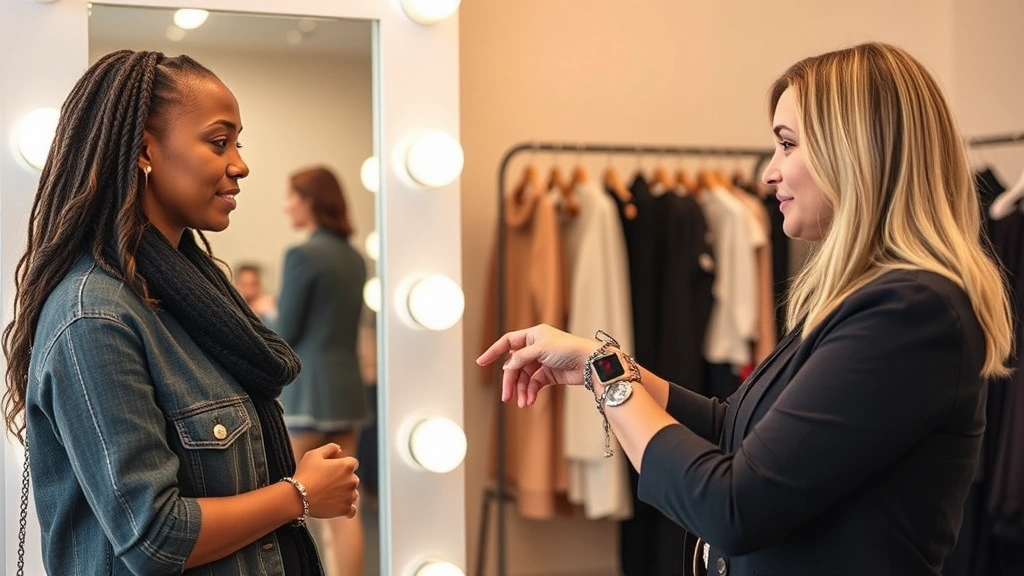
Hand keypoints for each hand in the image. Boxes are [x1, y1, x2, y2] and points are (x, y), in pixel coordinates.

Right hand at [293, 443, 360, 519]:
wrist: (297, 497)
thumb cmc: (305, 474)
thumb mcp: (314, 454)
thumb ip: (330, 448)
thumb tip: (339, 449)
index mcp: (347, 465)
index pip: (351, 463)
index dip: (340, 465)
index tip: (330, 470)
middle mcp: (352, 480)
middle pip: (352, 478)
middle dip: (343, 480)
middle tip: (326, 483)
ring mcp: (350, 496)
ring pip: (352, 493)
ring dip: (344, 494)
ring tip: (328, 495)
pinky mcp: (345, 509)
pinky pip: (351, 510)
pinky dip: (347, 509)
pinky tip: (338, 506)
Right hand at [476, 323, 601, 407]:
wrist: (590, 363)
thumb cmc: (568, 349)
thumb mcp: (540, 350)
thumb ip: (520, 358)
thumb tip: (507, 367)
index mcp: (533, 336)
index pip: (507, 342)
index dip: (494, 352)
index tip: (481, 362)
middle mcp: (536, 347)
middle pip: (515, 365)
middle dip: (510, 381)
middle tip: (506, 396)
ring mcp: (542, 361)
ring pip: (524, 378)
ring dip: (522, 390)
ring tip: (522, 403)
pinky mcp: (550, 374)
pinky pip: (534, 384)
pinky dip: (531, 392)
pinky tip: (530, 401)